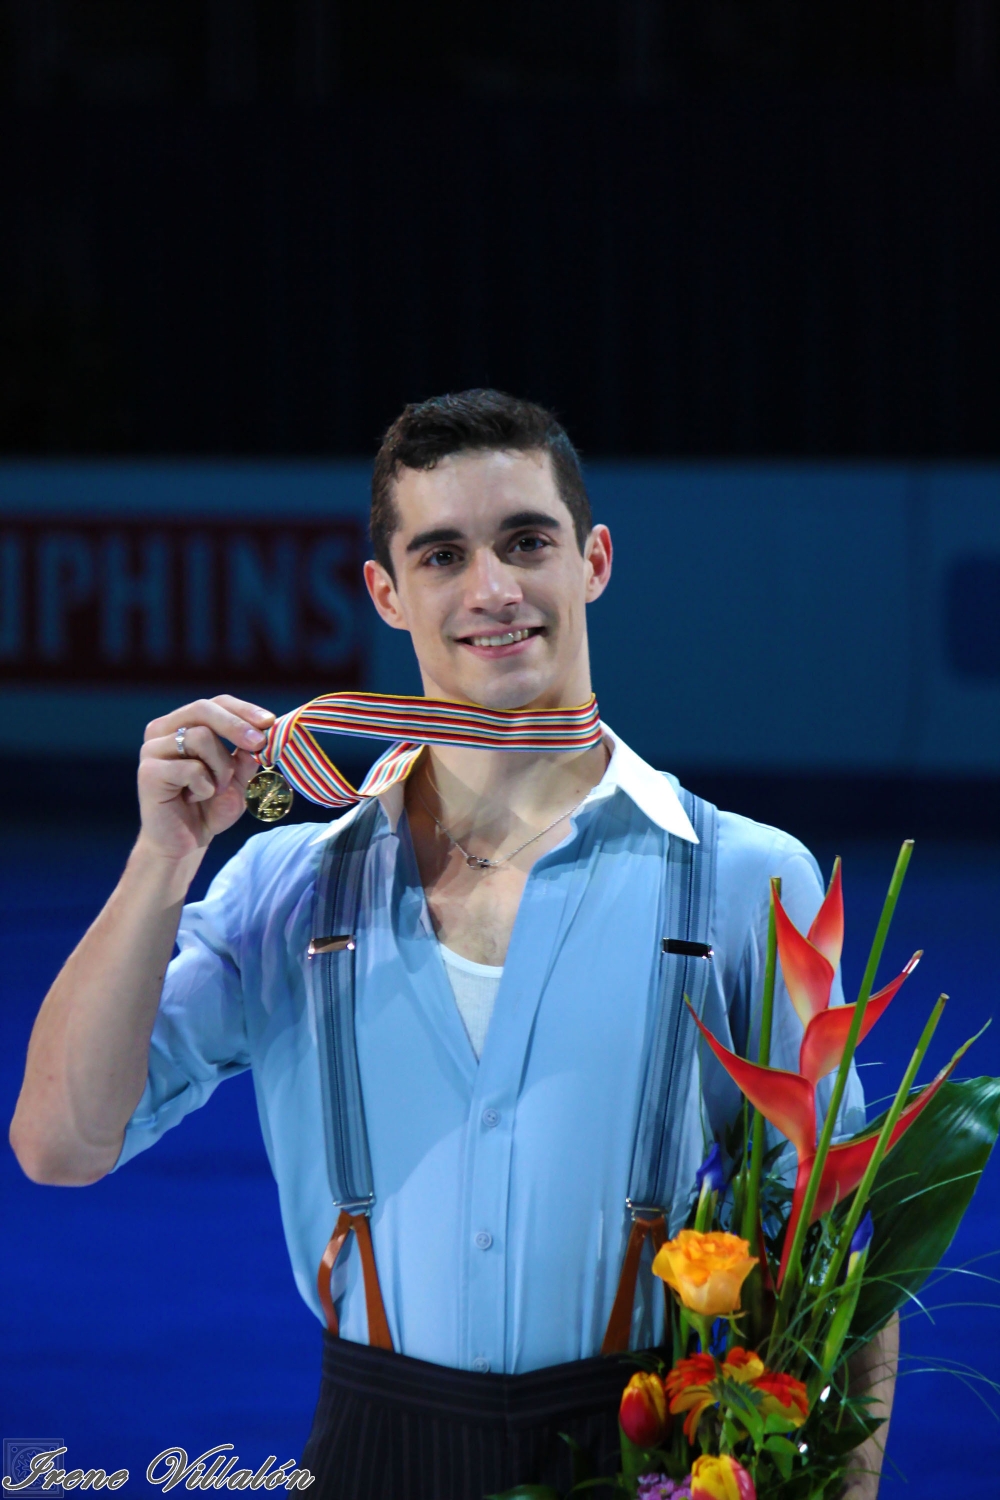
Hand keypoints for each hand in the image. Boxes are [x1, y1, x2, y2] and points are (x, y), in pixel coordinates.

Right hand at [137, 695, 274, 862]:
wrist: (185, 843)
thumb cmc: (209, 808)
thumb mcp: (238, 777)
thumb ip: (247, 753)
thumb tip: (264, 730)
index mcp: (182, 725)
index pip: (215, 703)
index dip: (243, 710)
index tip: (270, 722)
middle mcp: (162, 731)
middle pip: (203, 709)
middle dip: (237, 725)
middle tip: (259, 743)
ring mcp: (152, 749)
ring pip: (200, 737)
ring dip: (220, 768)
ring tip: (213, 789)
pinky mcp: (148, 772)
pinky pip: (191, 768)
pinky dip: (204, 787)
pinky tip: (194, 799)